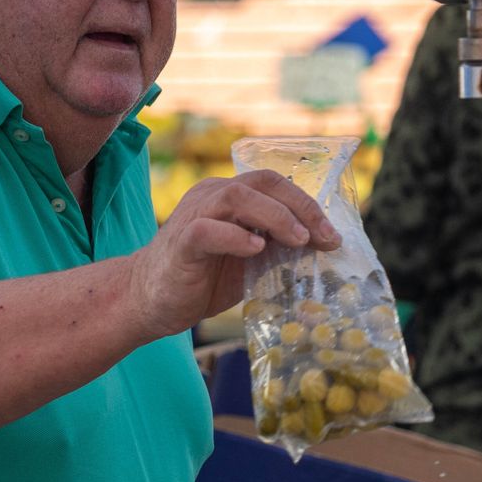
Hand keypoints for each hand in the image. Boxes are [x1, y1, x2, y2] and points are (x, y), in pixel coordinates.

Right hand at [127, 170, 340, 340]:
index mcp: (231, 197)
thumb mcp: (249, 262)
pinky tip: (257, 249)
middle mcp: (212, 196)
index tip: (332, 237)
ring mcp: (194, 214)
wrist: (150, 300)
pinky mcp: (181, 241)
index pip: (276, 184)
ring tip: (299, 240)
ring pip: (236, 196)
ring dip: (275, 216)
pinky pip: (207, 229)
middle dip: (301, 207)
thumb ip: (277, 249)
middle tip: (323, 237)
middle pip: (263, 181)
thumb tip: (322, 248)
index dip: (308, 206)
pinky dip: (236, 236)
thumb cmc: (203, 279)